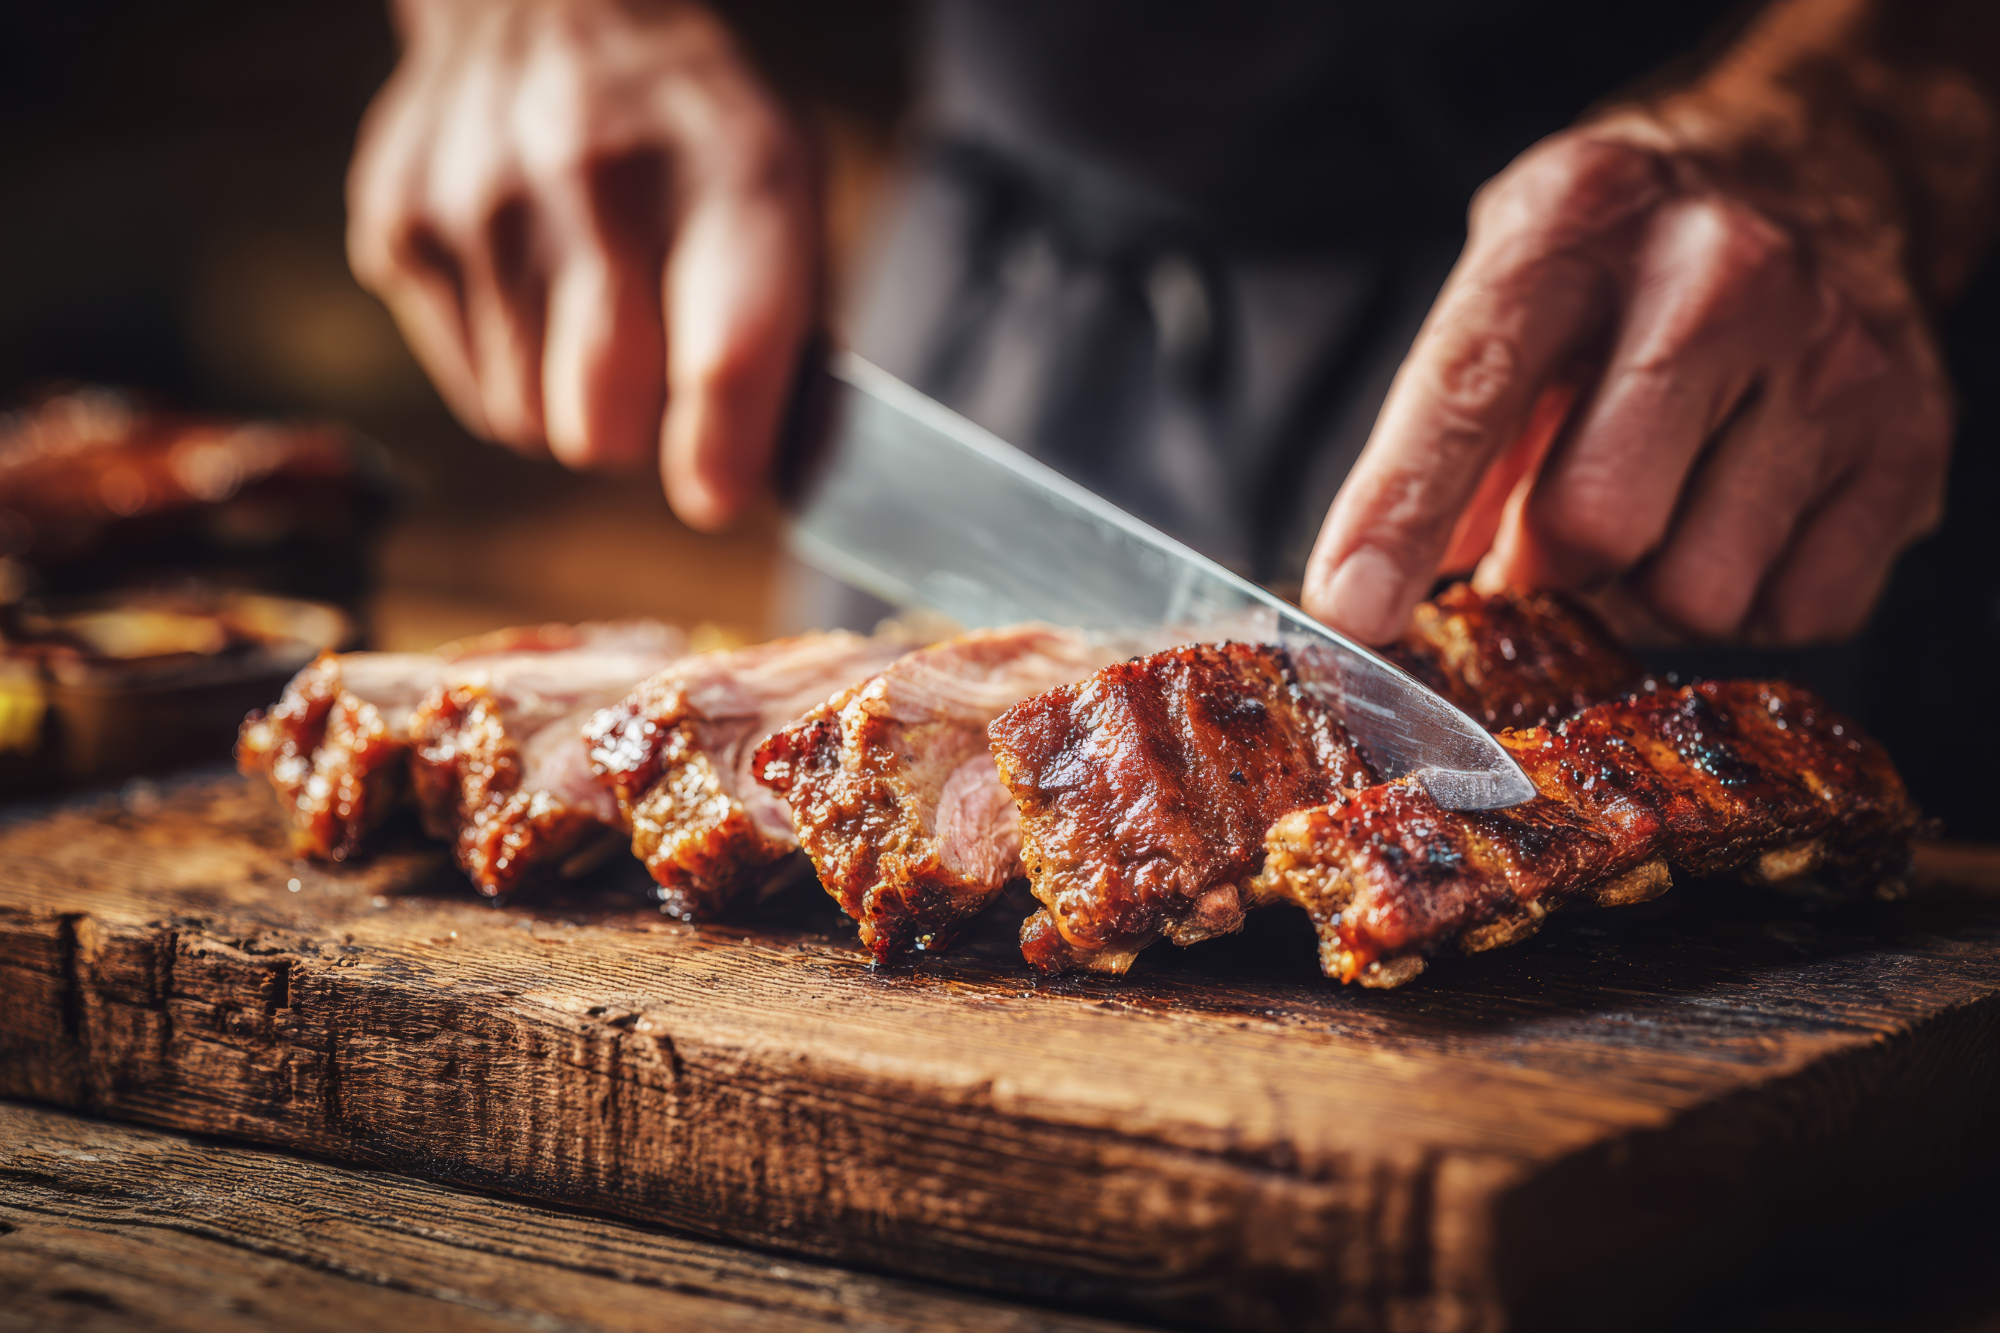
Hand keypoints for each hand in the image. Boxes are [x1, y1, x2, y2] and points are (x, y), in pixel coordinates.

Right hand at [347, 0, 815, 529]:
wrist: (549, 3)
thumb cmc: (696, 133)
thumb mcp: (789, 194)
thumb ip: (797, 341)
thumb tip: (779, 482)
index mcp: (730, 175)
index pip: (723, 356)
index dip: (721, 451)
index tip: (717, 491)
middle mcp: (596, 181)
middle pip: (603, 425)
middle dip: (641, 435)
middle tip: (660, 380)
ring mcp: (481, 203)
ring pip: (532, 424)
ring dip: (574, 407)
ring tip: (598, 321)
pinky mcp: (400, 227)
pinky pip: (474, 391)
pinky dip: (515, 374)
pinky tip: (537, 294)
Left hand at [1300, 8, 1981, 646]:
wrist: (1825, 161)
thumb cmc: (1634, 245)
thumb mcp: (1517, 277)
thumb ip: (1452, 422)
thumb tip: (1382, 580)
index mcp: (1581, 224)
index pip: (1469, 389)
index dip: (1401, 512)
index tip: (1354, 609)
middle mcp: (1719, 279)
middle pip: (1598, 523)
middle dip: (1551, 563)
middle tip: (1554, 529)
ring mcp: (1831, 361)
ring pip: (1699, 594)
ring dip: (1647, 590)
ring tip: (1659, 503)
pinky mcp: (1910, 444)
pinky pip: (1794, 614)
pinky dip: (1746, 600)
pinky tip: (1738, 514)